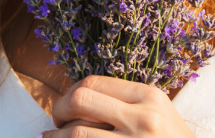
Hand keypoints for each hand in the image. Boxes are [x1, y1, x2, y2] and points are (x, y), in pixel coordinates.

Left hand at [43, 75, 195, 137]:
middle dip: (59, 109)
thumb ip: (124, 101)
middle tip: (57, 120)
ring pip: (76, 132)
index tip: (67, 102)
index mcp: (149, 96)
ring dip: (57, 136)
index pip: (94, 82)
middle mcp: (143, 117)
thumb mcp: (157, 111)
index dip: (71, 91)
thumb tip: (76, 98)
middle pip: (81, 100)